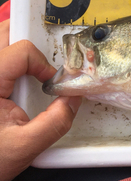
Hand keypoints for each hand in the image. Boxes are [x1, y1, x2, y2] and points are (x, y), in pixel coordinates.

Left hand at [0, 22, 80, 180]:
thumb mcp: (25, 146)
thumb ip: (57, 121)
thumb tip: (73, 100)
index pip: (21, 51)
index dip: (42, 64)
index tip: (49, 83)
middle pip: (3, 33)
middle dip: (27, 40)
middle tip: (41, 62)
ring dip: (17, 52)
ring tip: (29, 70)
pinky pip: (0, 61)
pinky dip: (9, 64)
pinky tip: (15, 80)